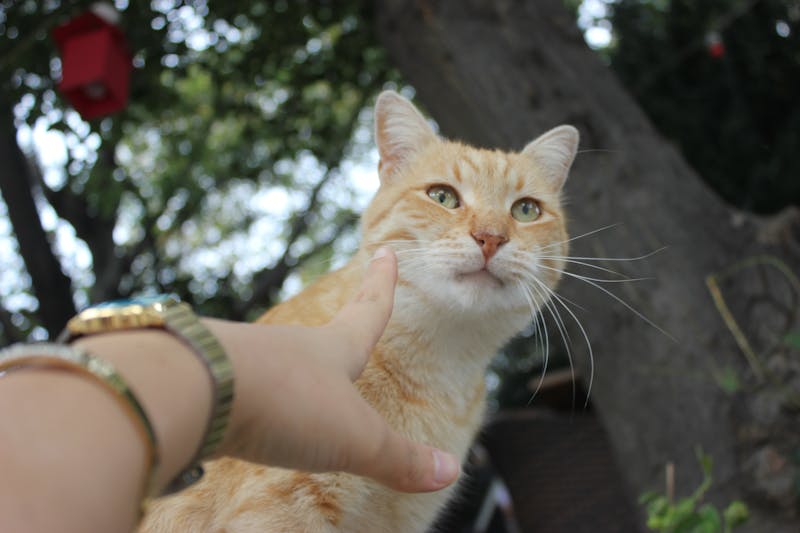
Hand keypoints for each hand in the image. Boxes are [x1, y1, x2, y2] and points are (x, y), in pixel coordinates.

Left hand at [211, 247, 459, 491]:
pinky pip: (238, 391)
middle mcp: (290, 350)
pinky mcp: (210, 384)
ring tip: (294, 384)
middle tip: (351, 311)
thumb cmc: (287, 403)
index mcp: (332, 351)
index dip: (381, 285)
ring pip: (276, 363)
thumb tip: (451, 470)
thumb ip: (398, 458)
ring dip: (289, 369)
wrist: (193, 390)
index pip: (367, 311)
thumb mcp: (354, 438)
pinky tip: (242, 419)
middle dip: (339, 328)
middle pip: (321, 337)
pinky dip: (249, 402)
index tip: (385, 252)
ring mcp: (247, 363)